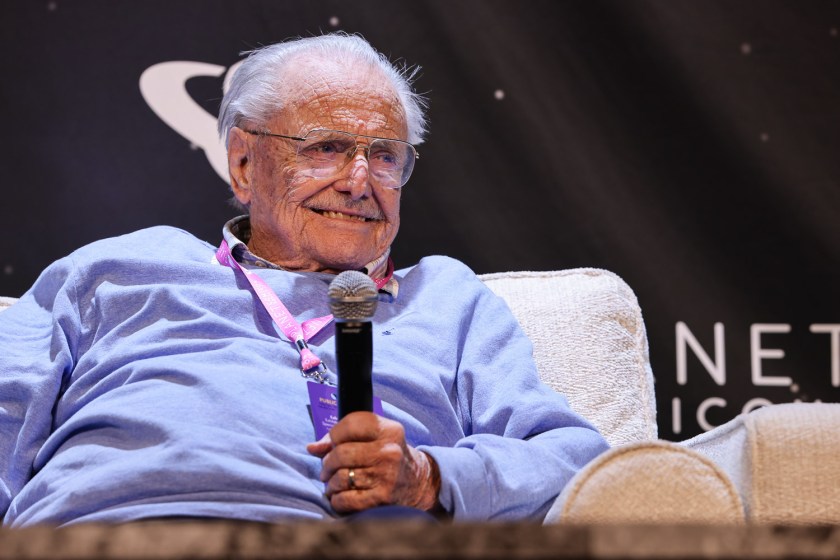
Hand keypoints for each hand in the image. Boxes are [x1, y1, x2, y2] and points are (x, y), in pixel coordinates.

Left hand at [306, 411, 440, 513]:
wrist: (418, 483)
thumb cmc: (388, 456)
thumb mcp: (375, 438)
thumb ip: (343, 438)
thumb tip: (312, 448)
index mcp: (389, 430)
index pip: (350, 424)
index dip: (334, 435)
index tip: (334, 443)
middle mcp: (389, 451)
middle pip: (341, 453)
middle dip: (327, 463)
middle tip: (327, 469)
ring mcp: (386, 476)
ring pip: (340, 477)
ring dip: (331, 483)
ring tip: (334, 483)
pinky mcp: (382, 498)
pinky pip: (345, 499)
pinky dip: (336, 499)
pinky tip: (340, 496)